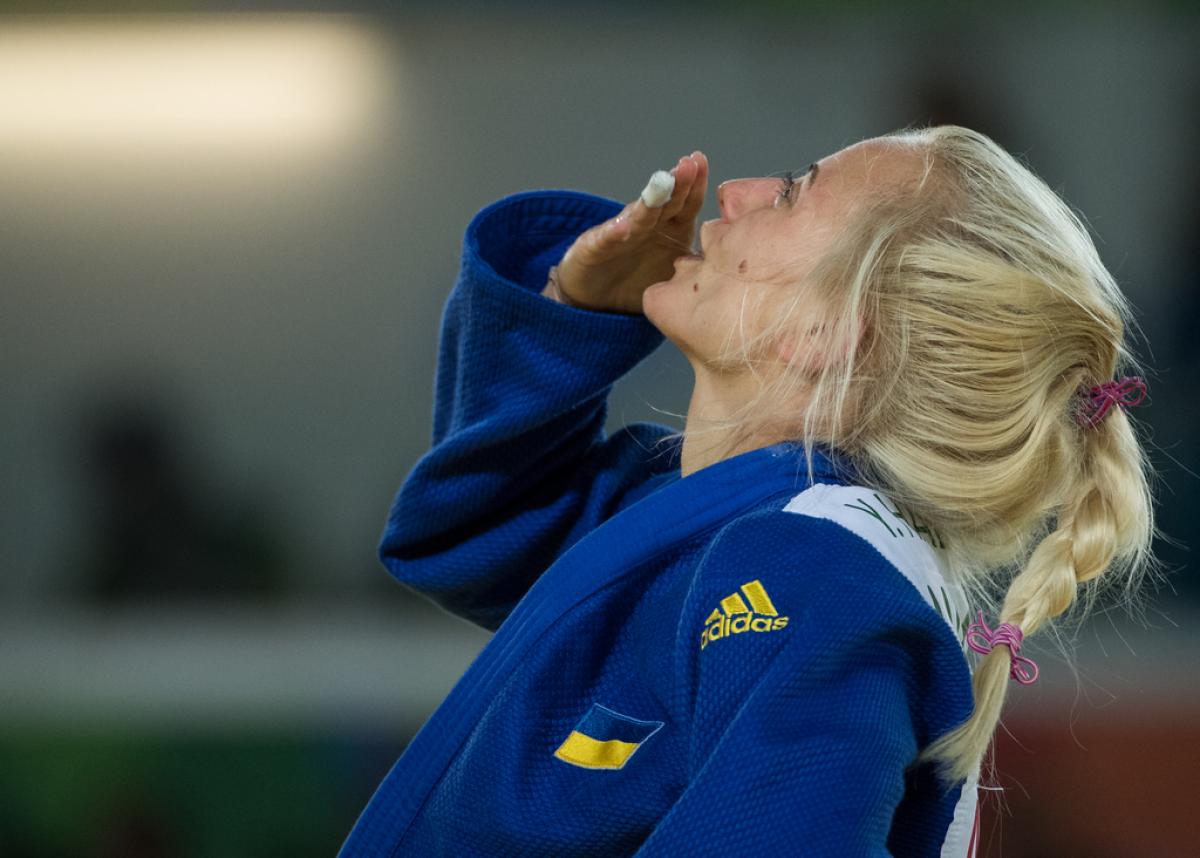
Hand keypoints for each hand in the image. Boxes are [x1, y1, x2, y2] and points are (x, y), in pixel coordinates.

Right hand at [544, 151, 707, 314]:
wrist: (594, 297)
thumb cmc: (638, 281)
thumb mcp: (676, 275)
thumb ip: (702, 263)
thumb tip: (738, 262)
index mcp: (670, 228)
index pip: (687, 202)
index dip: (695, 184)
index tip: (701, 162)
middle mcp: (646, 225)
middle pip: (666, 201)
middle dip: (678, 181)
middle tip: (688, 163)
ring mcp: (620, 234)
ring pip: (638, 215)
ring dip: (650, 200)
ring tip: (661, 182)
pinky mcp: (594, 249)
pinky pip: (607, 240)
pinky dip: (614, 233)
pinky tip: (622, 227)